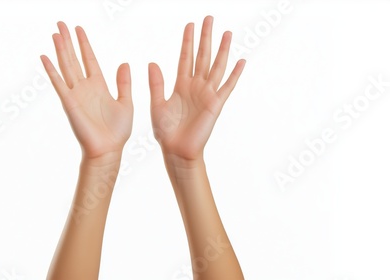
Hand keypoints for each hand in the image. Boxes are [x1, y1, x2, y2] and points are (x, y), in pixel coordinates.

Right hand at [41, 22, 132, 158]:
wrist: (109, 149)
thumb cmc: (118, 131)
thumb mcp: (126, 102)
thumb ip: (124, 83)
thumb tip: (124, 63)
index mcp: (99, 86)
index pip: (89, 59)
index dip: (84, 44)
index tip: (79, 29)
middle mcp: (85, 87)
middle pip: (74, 58)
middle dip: (68, 41)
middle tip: (61, 24)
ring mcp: (76, 94)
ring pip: (66, 66)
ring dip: (60, 50)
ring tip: (55, 33)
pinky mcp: (69, 103)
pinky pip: (59, 83)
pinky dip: (51, 70)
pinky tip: (45, 57)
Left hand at [148, 16, 244, 160]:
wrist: (177, 150)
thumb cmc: (166, 131)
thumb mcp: (157, 105)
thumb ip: (156, 84)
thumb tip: (152, 63)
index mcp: (180, 85)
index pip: (185, 57)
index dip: (187, 41)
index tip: (190, 25)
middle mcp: (195, 86)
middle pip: (202, 56)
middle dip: (205, 37)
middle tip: (209, 19)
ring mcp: (207, 94)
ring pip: (216, 66)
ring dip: (222, 50)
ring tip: (227, 33)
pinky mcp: (216, 104)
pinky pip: (227, 86)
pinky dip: (234, 74)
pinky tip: (241, 61)